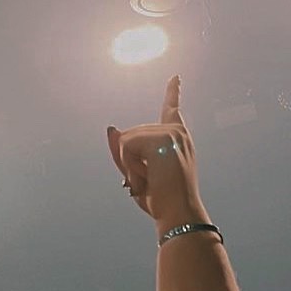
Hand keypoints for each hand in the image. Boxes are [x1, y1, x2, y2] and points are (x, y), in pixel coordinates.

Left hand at [107, 75, 205, 233]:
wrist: (179, 213)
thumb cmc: (163, 199)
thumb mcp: (138, 174)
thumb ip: (123, 151)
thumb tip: (111, 127)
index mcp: (178, 139)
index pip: (172, 110)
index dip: (173, 92)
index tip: (175, 77)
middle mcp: (177, 133)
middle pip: (130, 134)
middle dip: (128, 159)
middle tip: (147, 180)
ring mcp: (171, 134)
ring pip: (126, 140)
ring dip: (129, 164)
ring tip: (149, 180)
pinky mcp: (162, 139)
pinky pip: (126, 145)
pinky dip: (129, 164)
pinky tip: (146, 176)